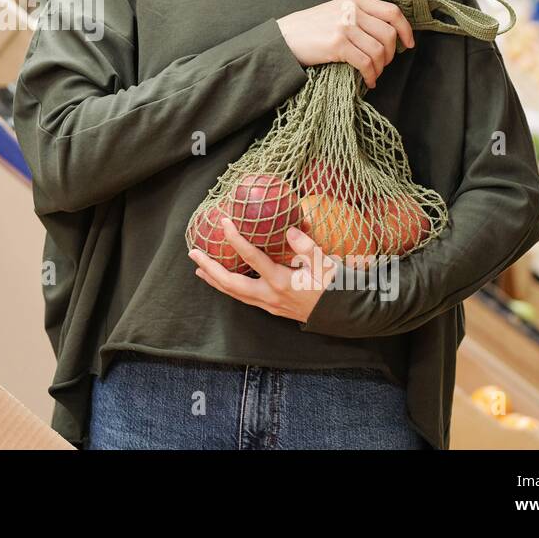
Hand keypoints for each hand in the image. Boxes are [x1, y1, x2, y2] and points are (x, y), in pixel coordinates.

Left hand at [189, 221, 337, 323]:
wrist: (344, 314)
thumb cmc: (336, 286)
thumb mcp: (325, 262)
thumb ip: (306, 246)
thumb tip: (289, 228)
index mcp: (282, 281)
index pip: (253, 258)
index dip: (236, 240)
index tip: (224, 223)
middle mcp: (271, 296)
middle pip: (231, 283)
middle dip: (210, 268)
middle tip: (193, 253)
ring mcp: (270, 305)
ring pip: (235, 294)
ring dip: (215, 280)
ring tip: (199, 268)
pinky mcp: (272, 309)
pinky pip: (244, 298)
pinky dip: (229, 289)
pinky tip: (222, 281)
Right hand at [277, 0, 413, 88]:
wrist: (282, 37)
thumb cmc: (308, 28)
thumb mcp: (335, 11)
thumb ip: (357, 15)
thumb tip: (383, 32)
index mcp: (354, 0)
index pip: (391, 12)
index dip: (405, 29)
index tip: (408, 43)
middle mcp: (351, 11)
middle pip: (388, 34)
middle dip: (391, 54)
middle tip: (383, 64)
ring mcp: (345, 26)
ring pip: (379, 50)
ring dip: (380, 67)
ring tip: (373, 74)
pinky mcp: (337, 44)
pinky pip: (365, 62)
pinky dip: (370, 75)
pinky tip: (368, 80)